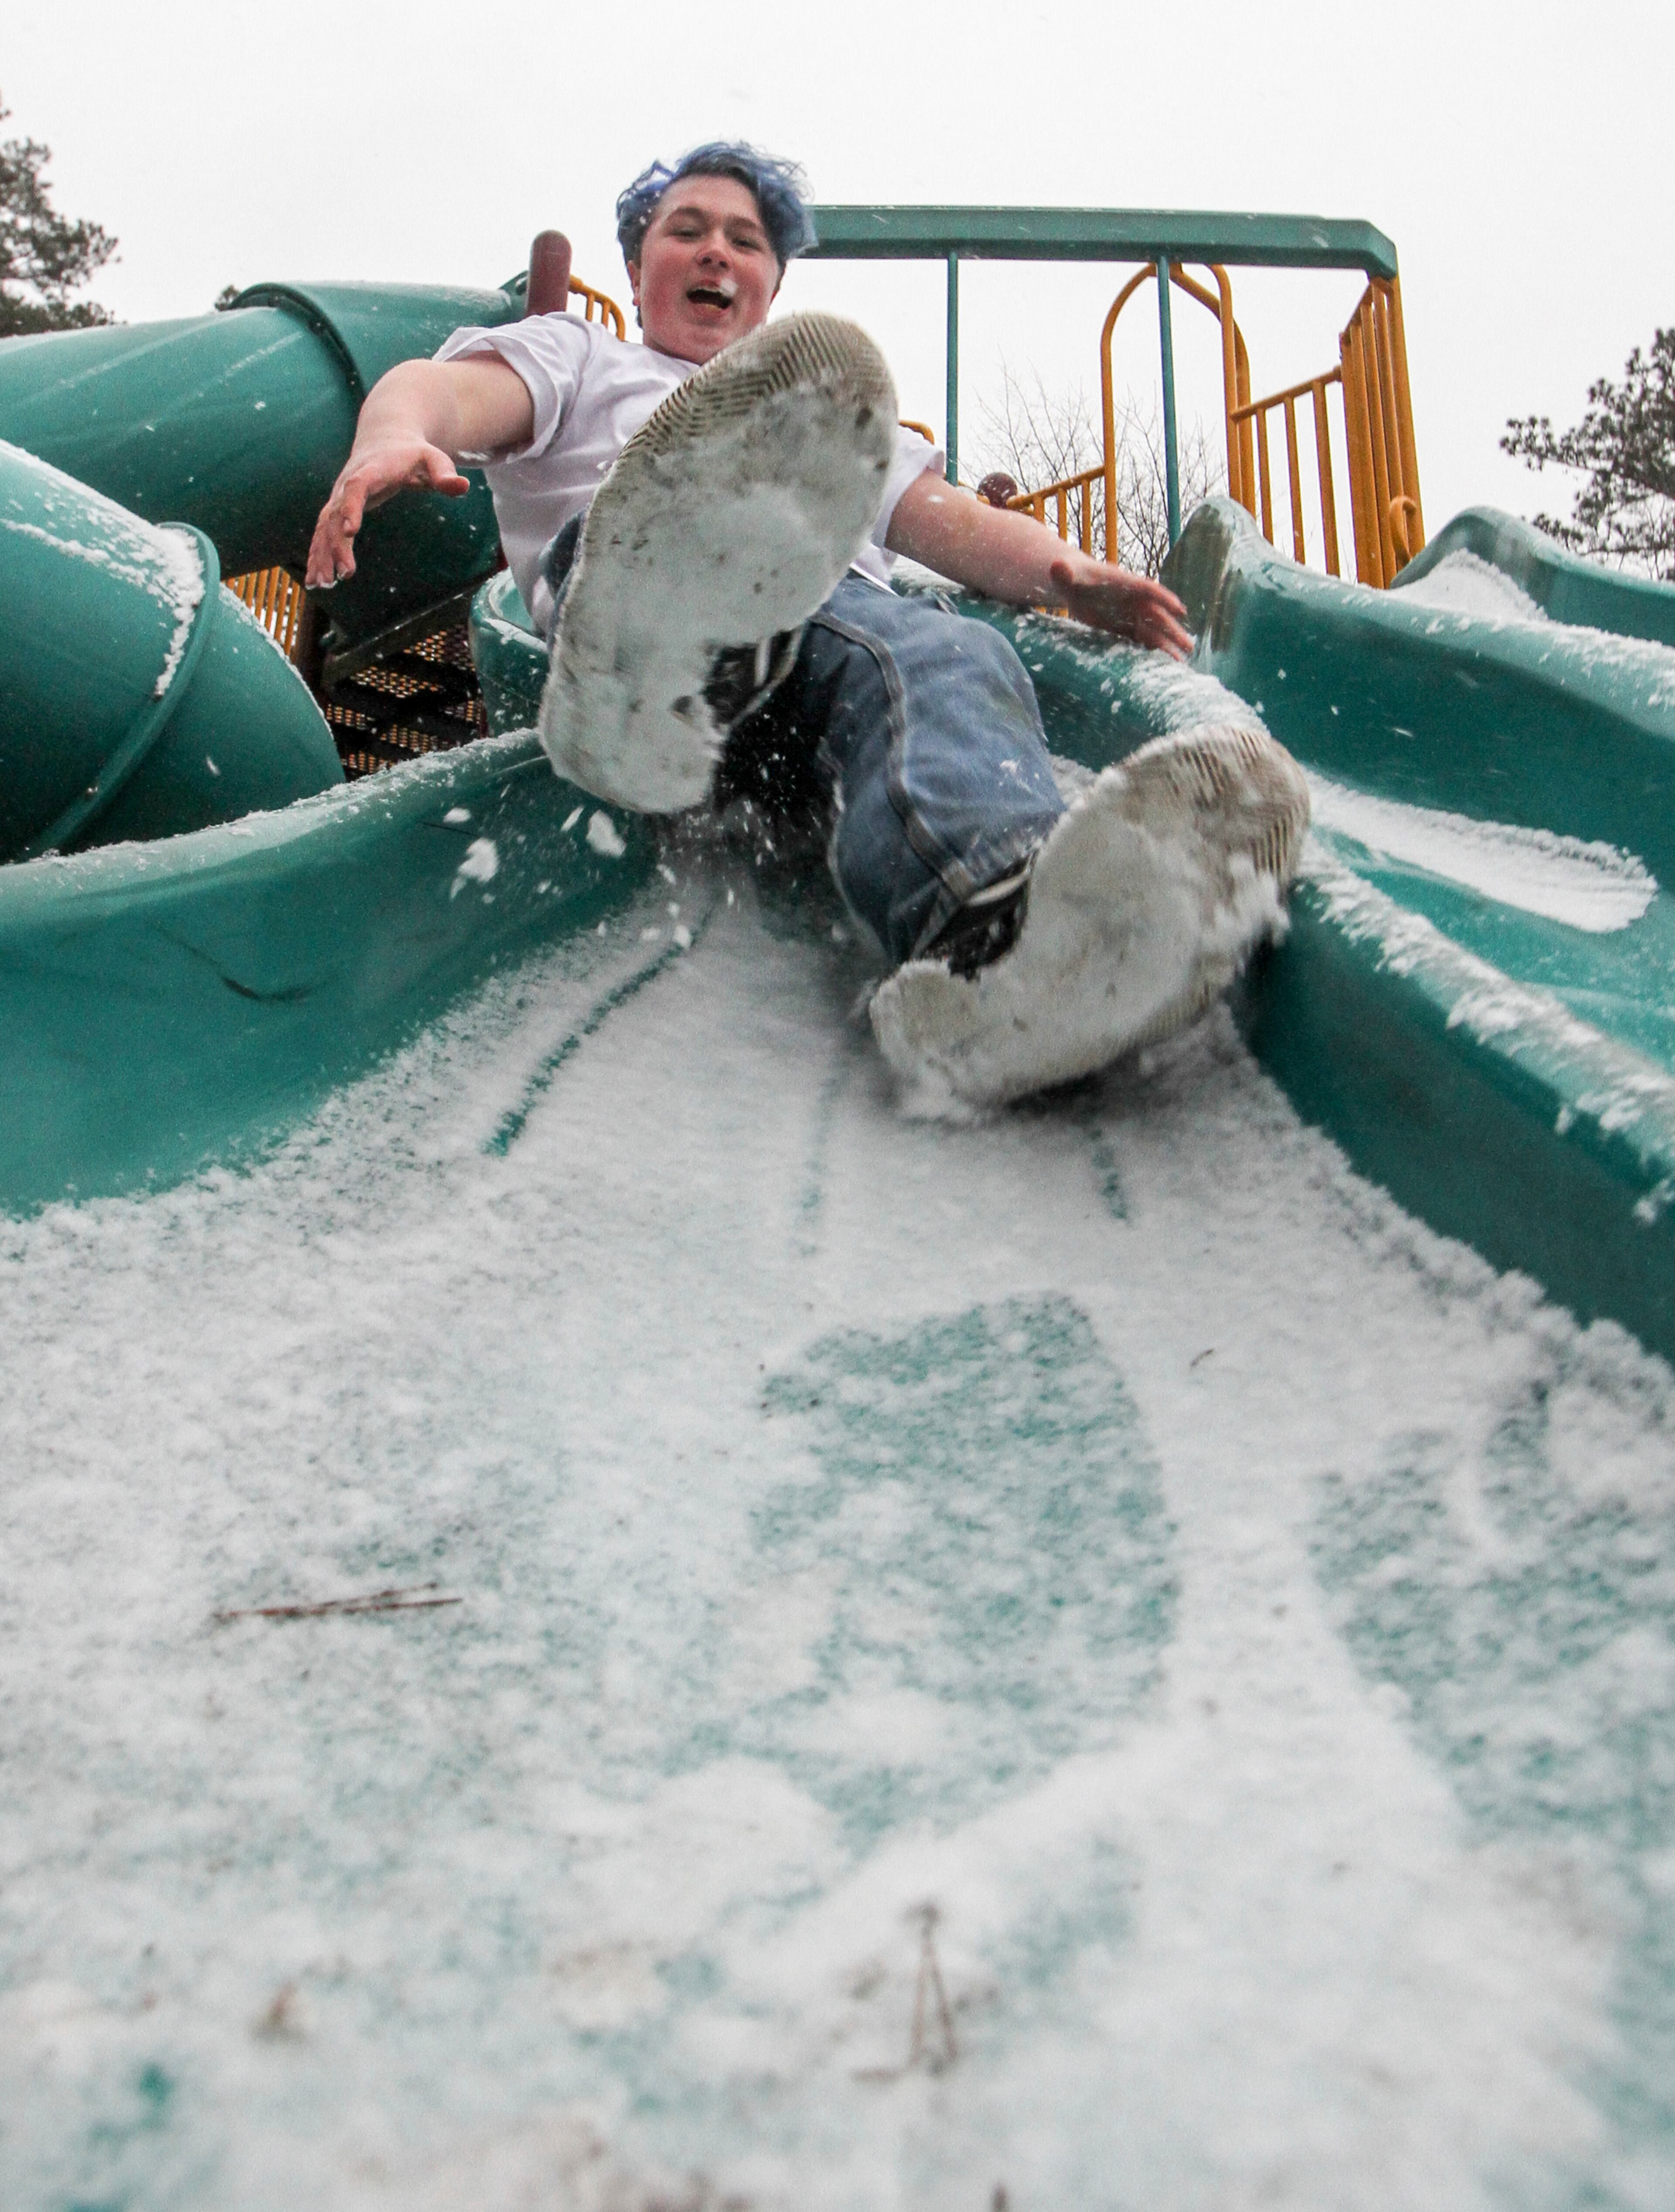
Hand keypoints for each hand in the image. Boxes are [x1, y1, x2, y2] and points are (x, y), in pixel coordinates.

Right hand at [305, 441, 469, 588]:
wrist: (385, 439)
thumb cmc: (414, 453)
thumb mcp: (434, 459)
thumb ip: (445, 473)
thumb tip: (463, 487)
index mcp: (371, 470)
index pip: (357, 487)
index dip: (351, 506)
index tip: (349, 531)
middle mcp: (347, 484)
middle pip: (336, 513)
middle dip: (336, 544)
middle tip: (343, 574)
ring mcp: (339, 497)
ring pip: (324, 526)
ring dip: (320, 555)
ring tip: (320, 585)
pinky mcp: (336, 508)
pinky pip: (323, 532)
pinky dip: (317, 554)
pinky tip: (316, 579)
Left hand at [1047, 551, 1193, 658]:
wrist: (1073, 584)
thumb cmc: (1071, 577)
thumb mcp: (1066, 574)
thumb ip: (1063, 573)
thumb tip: (1057, 567)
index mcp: (1125, 584)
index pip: (1148, 590)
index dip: (1164, 599)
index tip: (1179, 609)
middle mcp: (1133, 601)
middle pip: (1158, 616)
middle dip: (1173, 631)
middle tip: (1189, 646)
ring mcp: (1131, 617)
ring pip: (1153, 633)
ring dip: (1166, 647)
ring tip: (1181, 663)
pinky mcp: (1124, 630)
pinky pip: (1141, 643)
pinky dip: (1150, 654)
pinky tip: (1161, 669)